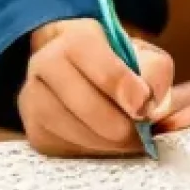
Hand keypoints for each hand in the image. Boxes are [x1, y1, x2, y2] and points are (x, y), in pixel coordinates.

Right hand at [18, 18, 173, 156]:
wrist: (77, 67)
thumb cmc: (116, 61)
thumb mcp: (143, 55)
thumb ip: (155, 73)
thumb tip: (152, 108)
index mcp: (77, 38)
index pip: (101, 68)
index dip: (126, 91)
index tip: (144, 107)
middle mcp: (46, 63)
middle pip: (87, 106)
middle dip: (122, 126)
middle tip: (143, 133)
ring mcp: (34, 97)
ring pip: (76, 133)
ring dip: (110, 143)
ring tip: (130, 140)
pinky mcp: (34, 130)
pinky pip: (68, 151)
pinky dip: (94, 151)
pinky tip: (106, 142)